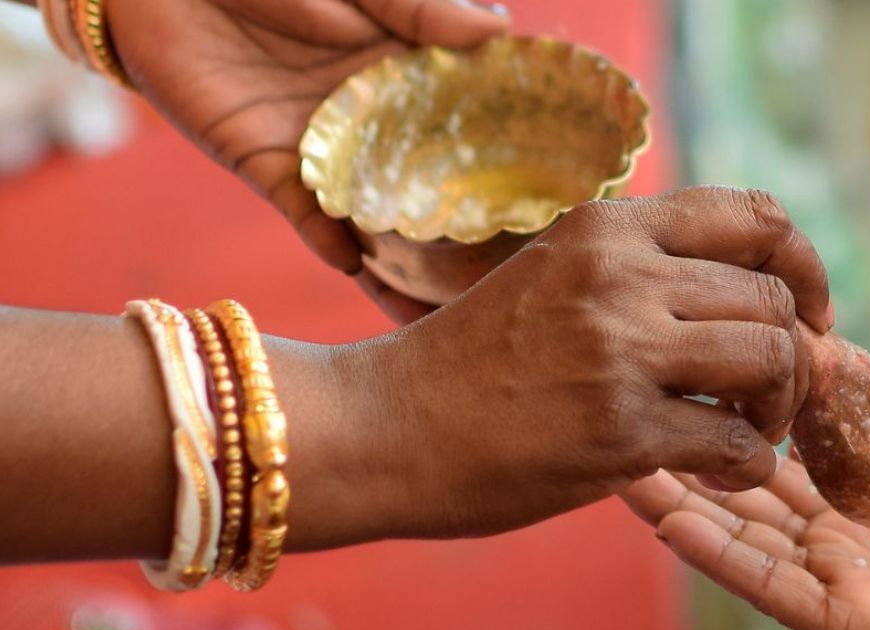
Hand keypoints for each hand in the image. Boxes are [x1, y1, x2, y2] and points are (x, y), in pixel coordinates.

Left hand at [106, 0, 508, 321]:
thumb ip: (422, 13)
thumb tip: (502, 30)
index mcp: (401, 80)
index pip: (463, 132)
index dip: (503, 167)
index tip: (550, 206)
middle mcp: (370, 126)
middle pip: (425, 195)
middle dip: (461, 240)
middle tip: (508, 281)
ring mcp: (323, 152)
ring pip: (372, 221)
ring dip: (401, 264)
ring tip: (442, 309)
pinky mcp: (267, 166)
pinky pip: (305, 214)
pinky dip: (328, 239)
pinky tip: (358, 265)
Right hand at [356, 186, 831, 537]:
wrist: (387, 426)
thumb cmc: (473, 360)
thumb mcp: (553, 276)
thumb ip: (641, 273)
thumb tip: (756, 301)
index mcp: (608, 229)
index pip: (755, 215)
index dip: (804, 263)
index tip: (811, 311)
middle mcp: (620, 276)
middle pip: (773, 297)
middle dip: (796, 355)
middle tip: (772, 397)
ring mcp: (621, 351)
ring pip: (771, 359)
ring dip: (779, 406)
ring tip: (748, 431)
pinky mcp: (619, 432)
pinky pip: (738, 443)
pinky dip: (749, 465)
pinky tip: (720, 473)